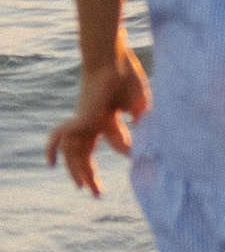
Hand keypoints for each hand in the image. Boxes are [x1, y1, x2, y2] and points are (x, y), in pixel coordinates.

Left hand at [46, 37, 150, 195]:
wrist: (111, 60)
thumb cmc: (127, 78)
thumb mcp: (140, 105)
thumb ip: (141, 123)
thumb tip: (146, 143)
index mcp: (107, 117)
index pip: (111, 140)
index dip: (123, 150)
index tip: (134, 158)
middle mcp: (92, 121)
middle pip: (87, 152)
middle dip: (91, 173)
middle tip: (97, 192)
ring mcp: (83, 121)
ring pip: (75, 151)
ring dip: (78, 171)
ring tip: (85, 188)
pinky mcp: (78, 119)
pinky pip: (60, 138)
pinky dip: (51, 149)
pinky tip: (51, 164)